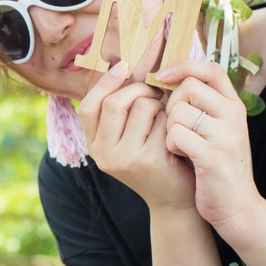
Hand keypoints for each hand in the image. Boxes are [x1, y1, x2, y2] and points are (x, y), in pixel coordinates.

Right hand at [78, 61, 194, 209]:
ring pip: (141, 107)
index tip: (123, 66)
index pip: (88, 106)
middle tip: (157, 92)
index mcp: (94, 145)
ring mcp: (124, 158)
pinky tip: (177, 130)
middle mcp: (103, 153)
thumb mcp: (128, 138)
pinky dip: (173, 118)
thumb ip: (120, 111)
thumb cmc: (154, 158)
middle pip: (115, 103)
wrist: (174, 199)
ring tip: (167, 118)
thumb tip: (123, 65)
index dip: (105, 83)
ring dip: (159, 104)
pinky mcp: (148, 160)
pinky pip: (162, 120)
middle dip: (139, 89)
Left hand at [157, 60, 258, 235]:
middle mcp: (234, 116)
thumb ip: (202, 105)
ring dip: (170, 129)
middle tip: (175, 127)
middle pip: (188, 88)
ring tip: (180, 145)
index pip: (211, 68)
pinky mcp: (214, 156)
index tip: (162, 76)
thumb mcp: (217, 129)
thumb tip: (169, 77)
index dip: (185, 66)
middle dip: (171, 106)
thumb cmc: (217, 165)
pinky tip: (181, 156)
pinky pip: (177, 135)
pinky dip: (171, 146)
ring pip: (178, 113)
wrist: (237, 206)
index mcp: (234, 106)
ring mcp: (226, 135)